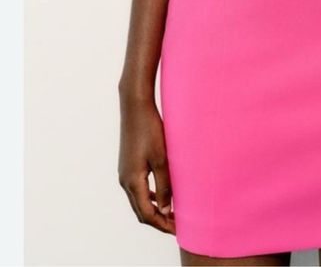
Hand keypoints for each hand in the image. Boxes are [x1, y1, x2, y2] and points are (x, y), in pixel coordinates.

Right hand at [118, 95, 174, 233]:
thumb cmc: (150, 130)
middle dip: (158, 221)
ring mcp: (125, 173)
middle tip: (177, 226)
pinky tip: (163, 195)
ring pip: (139, 201)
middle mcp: (125, 180)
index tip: (178, 230)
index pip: (146, 214)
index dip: (162, 224)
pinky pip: (138, 189)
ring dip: (154, 210)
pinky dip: (150, 197)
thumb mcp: (161, 158)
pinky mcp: (128, 165)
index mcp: (132, 181)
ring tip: (172, 213)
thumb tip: (166, 209)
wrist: (135, 107)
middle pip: (141, 211)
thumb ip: (164, 184)